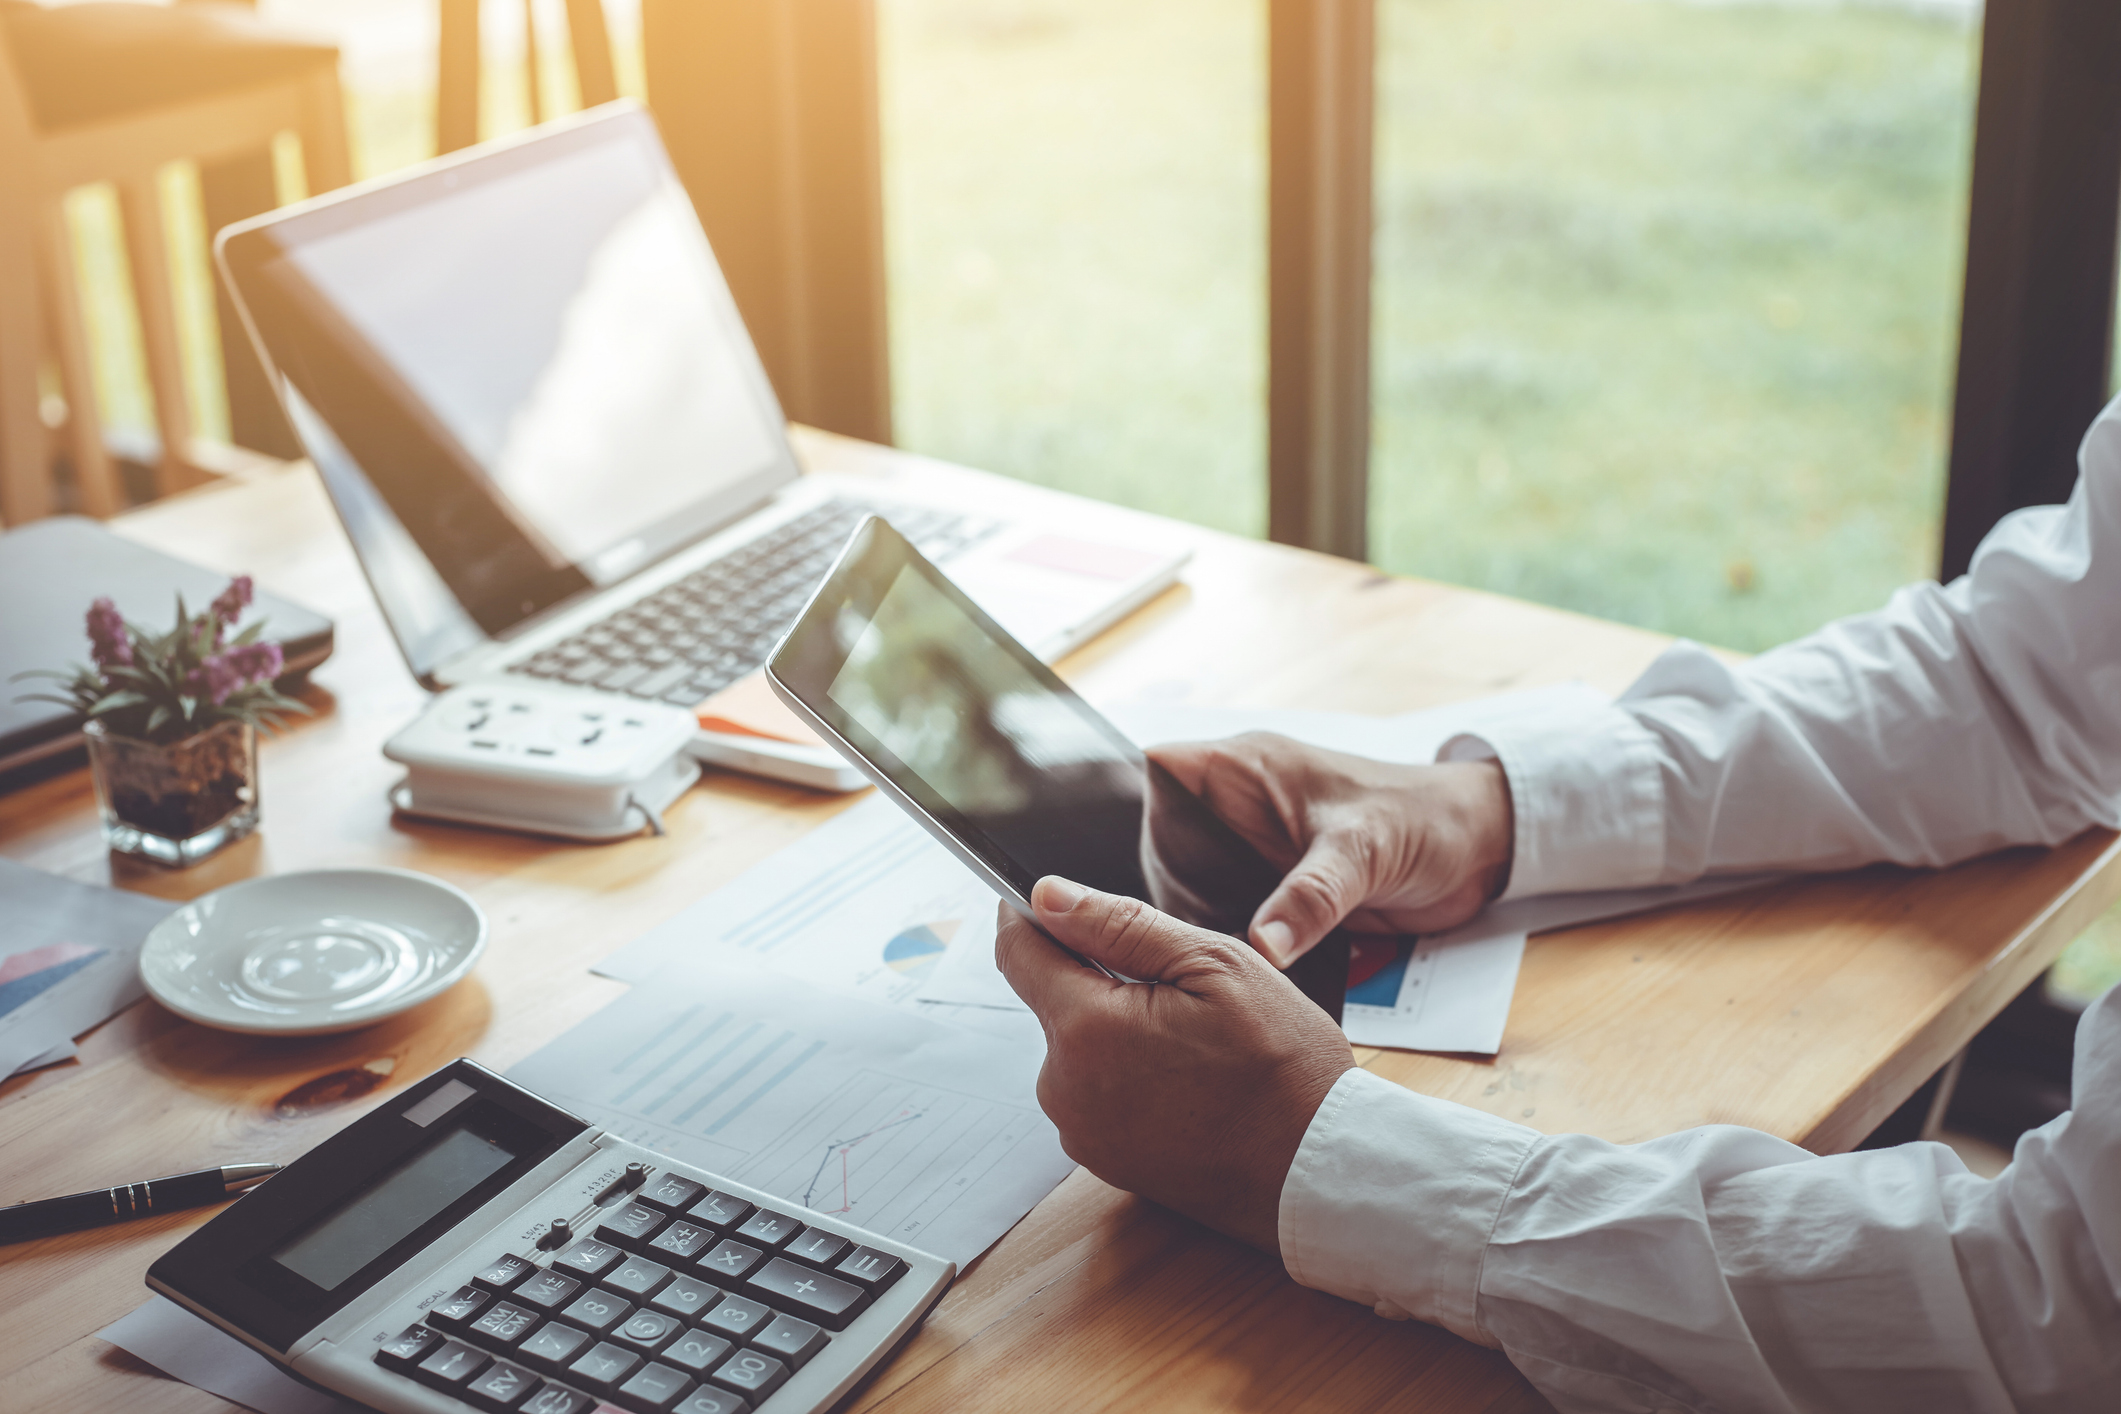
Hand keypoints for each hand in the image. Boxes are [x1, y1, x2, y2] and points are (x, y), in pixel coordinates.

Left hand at [995, 877, 1354, 1252]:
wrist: (1319, 1170)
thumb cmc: (1283, 1066)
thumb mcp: (1214, 966)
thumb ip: (1120, 924)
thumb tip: (1047, 896)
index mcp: (1085, 1030)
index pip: (1018, 953)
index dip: (1028, 915)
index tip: (1043, 900)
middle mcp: (1065, 1088)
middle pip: (1055, 1002)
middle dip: (1101, 980)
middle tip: (1179, 988)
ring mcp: (1083, 1132)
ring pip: (1080, 1049)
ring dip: (1119, 1031)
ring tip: (1196, 1044)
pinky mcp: (1104, 1160)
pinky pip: (1099, 1094)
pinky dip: (1131, 1076)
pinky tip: (1191, 1082)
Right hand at [1149, 734, 1512, 964]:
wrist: (1477, 853)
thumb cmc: (1425, 822)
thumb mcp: (1365, 853)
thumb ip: (1312, 895)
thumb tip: (1263, 944)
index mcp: (1247, 767)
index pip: (1160, 769)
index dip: (1138, 807)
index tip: (1133, 862)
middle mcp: (1239, 804)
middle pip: (1162, 842)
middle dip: (1166, 886)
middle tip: (1173, 935)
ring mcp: (1252, 848)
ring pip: (1188, 883)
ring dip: (1194, 918)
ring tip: (1197, 960)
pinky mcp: (1270, 887)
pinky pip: (1226, 912)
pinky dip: (1227, 939)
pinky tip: (1230, 969)